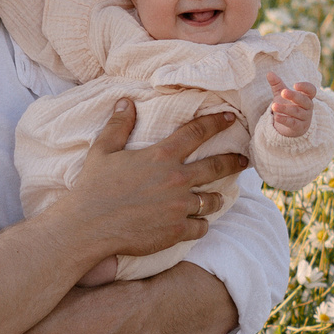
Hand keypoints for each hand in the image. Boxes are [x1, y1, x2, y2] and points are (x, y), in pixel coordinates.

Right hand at [51, 101, 248, 266]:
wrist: (88, 226)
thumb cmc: (93, 188)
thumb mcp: (103, 151)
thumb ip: (118, 126)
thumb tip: (126, 102)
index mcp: (161, 156)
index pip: (197, 133)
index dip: (217, 122)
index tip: (231, 118)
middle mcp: (176, 180)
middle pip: (217, 166)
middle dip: (235, 162)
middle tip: (245, 161)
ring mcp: (179, 207)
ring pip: (212, 200)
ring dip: (216, 198)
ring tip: (217, 197)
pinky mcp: (176, 231)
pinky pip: (201, 227)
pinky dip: (200, 225)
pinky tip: (197, 224)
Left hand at [265, 70, 319, 137]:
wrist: (289, 127)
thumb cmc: (288, 106)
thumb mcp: (282, 95)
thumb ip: (277, 84)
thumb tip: (269, 73)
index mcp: (306, 97)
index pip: (311, 90)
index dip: (305, 87)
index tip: (294, 85)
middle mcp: (308, 107)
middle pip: (304, 100)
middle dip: (293, 96)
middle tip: (283, 92)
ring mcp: (305, 118)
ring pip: (297, 112)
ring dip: (285, 109)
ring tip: (273, 106)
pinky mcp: (299, 128)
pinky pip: (293, 123)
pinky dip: (285, 120)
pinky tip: (276, 117)